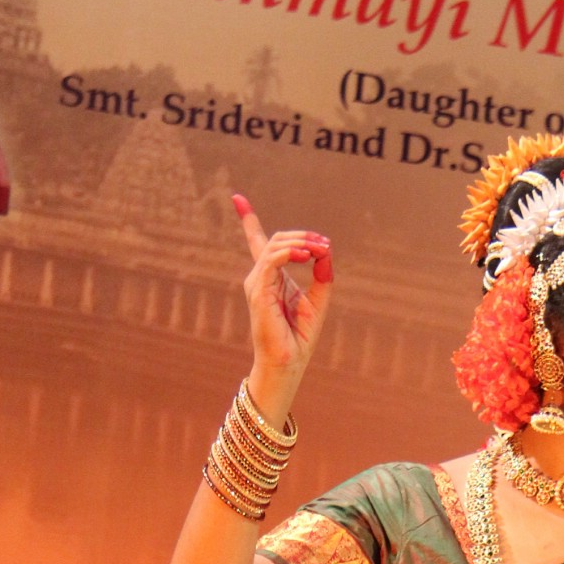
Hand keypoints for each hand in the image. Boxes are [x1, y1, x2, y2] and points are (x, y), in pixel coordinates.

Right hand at [233, 194, 332, 395]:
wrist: (286, 364)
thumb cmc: (298, 338)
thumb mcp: (317, 302)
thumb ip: (322, 276)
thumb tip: (325, 251)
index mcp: (271, 279)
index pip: (258, 243)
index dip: (248, 220)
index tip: (237, 198)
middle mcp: (260, 278)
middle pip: (277, 240)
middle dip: (302, 236)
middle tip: (325, 244)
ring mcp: (256, 283)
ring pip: (275, 246)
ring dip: (301, 243)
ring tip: (321, 249)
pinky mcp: (258, 292)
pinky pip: (271, 260)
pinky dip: (290, 253)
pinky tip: (307, 256)